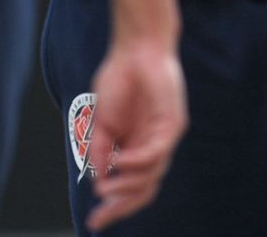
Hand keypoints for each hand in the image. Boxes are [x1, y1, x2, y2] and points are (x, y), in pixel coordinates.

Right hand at [82, 37, 186, 230]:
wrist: (136, 48)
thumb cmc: (119, 79)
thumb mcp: (102, 121)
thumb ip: (100, 150)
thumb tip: (98, 179)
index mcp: (135, 148)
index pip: (130, 187)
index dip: (112, 206)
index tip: (93, 221)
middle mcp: (152, 148)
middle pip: (142, 190)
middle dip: (121, 207)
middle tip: (99, 219)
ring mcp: (163, 138)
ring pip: (150, 177)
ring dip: (125, 186)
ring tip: (104, 190)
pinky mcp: (173, 125)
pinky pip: (156, 152)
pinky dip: (136, 161)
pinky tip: (119, 162)